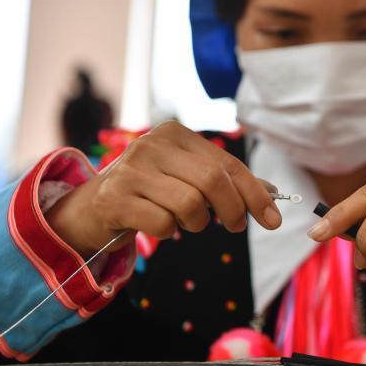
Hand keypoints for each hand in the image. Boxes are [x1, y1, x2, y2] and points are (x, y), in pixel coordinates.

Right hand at [47, 121, 281, 256]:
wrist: (92, 208)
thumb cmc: (150, 191)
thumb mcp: (186, 177)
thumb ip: (225, 181)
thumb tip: (270, 193)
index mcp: (175, 134)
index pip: (226, 163)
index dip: (255, 192)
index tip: (273, 219)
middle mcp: (152, 144)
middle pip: (212, 180)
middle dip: (233, 209)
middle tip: (236, 226)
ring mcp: (130, 170)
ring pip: (189, 204)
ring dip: (196, 222)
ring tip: (185, 222)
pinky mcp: (114, 198)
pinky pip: (162, 224)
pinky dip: (168, 232)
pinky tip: (158, 225)